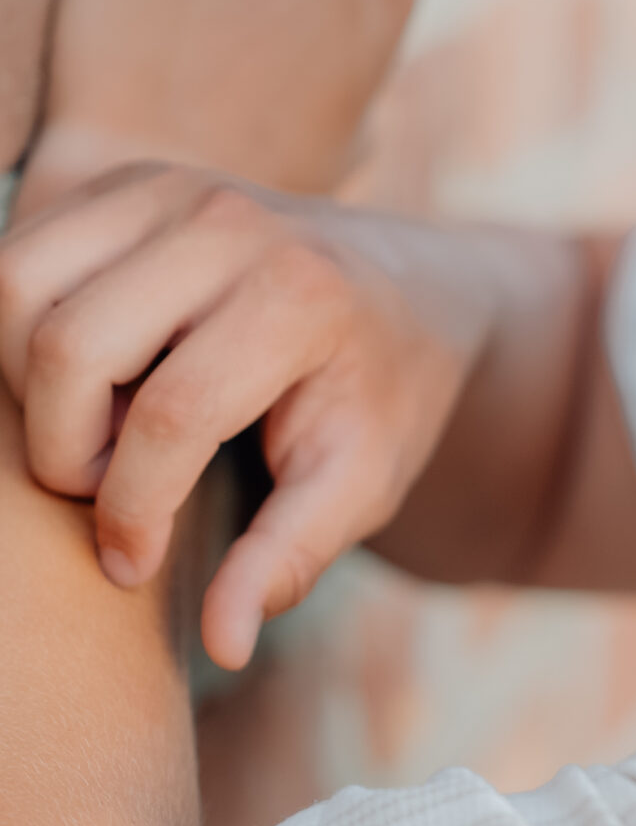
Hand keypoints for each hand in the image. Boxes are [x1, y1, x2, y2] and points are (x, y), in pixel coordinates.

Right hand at [0, 167, 492, 669]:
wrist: (407, 291)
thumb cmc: (381, 397)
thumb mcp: (361, 484)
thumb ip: (291, 558)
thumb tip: (223, 644)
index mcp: (299, 296)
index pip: (168, 415)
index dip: (130, 509)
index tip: (131, 564)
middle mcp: (227, 222)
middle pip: (68, 345)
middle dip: (62, 447)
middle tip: (109, 489)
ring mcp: (167, 187)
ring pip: (15, 285)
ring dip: (27, 382)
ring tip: (98, 429)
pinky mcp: (122, 182)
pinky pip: (15, 259)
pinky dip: (20, 333)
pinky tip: (90, 379)